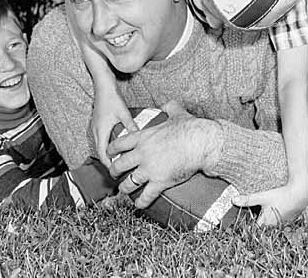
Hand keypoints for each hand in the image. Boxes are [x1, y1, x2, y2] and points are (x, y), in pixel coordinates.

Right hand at [92, 89, 137, 167]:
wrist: (102, 84)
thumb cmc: (111, 97)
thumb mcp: (123, 113)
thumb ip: (131, 126)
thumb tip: (139, 137)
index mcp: (101, 131)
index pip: (103, 155)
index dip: (110, 165)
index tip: (118, 173)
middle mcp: (96, 130)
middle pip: (101, 152)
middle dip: (110, 161)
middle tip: (121, 169)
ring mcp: (96, 126)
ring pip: (101, 145)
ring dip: (108, 153)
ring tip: (120, 158)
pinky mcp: (98, 122)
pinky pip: (101, 138)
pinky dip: (108, 144)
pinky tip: (118, 143)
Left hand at [107, 100, 222, 208]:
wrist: (200, 143)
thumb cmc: (189, 128)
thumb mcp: (176, 113)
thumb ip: (169, 108)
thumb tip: (168, 104)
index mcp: (142, 137)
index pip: (119, 144)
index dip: (111, 150)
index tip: (109, 153)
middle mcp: (141, 154)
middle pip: (118, 165)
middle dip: (114, 171)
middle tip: (114, 174)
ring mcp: (149, 169)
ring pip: (128, 183)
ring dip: (124, 188)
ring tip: (124, 190)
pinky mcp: (160, 182)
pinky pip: (145, 196)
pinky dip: (141, 203)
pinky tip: (138, 205)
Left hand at [233, 179, 307, 225]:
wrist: (298, 195)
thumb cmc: (280, 197)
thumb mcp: (261, 197)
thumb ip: (247, 200)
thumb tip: (233, 200)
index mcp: (265, 222)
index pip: (253, 228)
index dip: (247, 225)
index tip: (240, 222)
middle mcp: (273, 226)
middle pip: (261, 225)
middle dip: (256, 219)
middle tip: (252, 211)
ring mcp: (281, 224)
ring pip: (269, 223)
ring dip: (265, 217)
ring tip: (263, 209)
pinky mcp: (287, 220)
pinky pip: (277, 220)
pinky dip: (273, 215)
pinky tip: (272, 208)